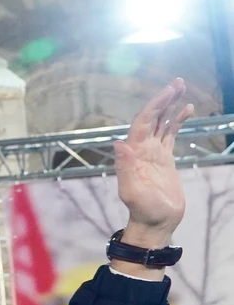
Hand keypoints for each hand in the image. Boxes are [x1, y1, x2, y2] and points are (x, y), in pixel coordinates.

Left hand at [114, 79, 190, 246]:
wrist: (155, 222)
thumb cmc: (143, 210)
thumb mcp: (132, 191)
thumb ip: (125, 168)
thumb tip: (119, 143)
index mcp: (133, 153)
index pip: (142, 122)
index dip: (154, 105)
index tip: (169, 91)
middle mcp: (141, 148)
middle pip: (152, 117)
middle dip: (163, 99)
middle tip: (178, 82)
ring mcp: (153, 152)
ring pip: (162, 122)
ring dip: (170, 106)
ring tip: (181, 87)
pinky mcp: (164, 158)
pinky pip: (170, 134)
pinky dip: (177, 121)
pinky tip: (187, 110)